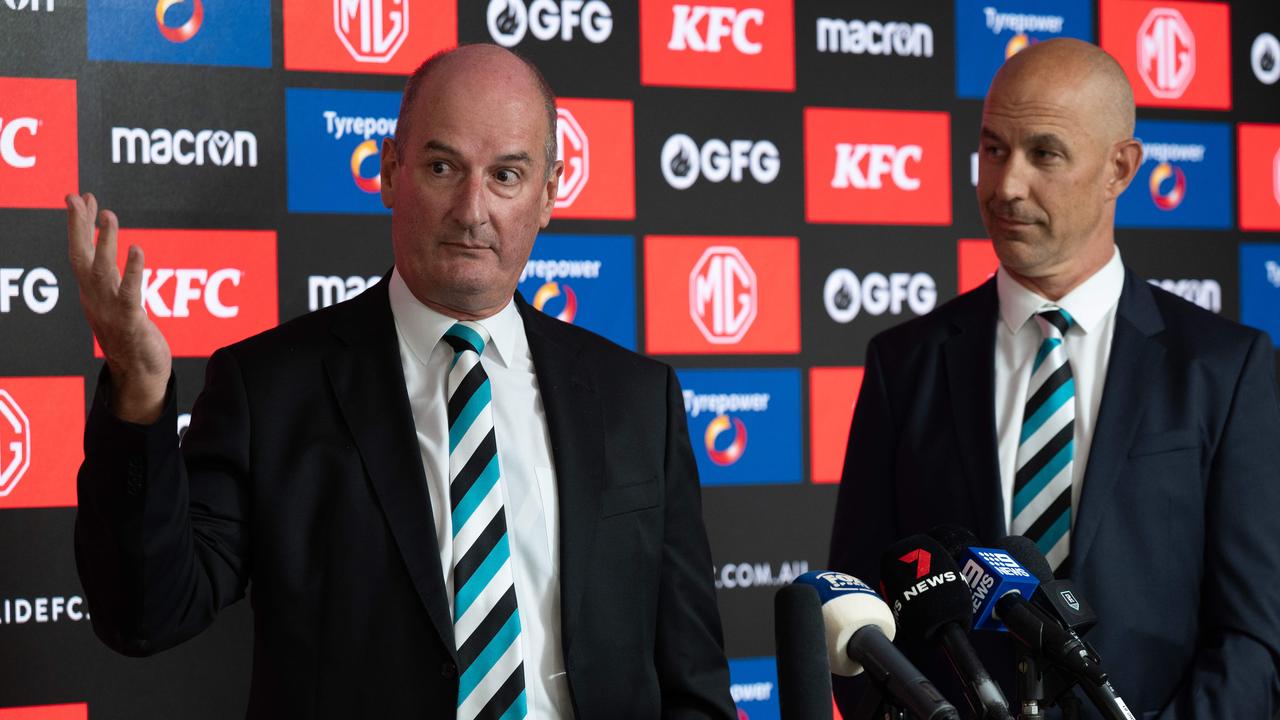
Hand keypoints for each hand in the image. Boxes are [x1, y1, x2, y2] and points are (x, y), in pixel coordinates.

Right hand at [66, 193, 170, 423]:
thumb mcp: (116, 302)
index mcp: (92, 292)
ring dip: (104, 241)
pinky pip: (130, 292)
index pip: (80, 253)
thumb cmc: (130, 337)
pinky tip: (137, 249)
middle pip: (81, 256)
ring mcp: (110, 310)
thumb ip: (113, 277)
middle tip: (78, 196)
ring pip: (102, 270)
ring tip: (108, 214)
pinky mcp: (130, 321)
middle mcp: (95, 298)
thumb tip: (112, 254)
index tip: (80, 197)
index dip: (80, 225)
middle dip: (79, 225)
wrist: (138, 375)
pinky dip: (133, 270)